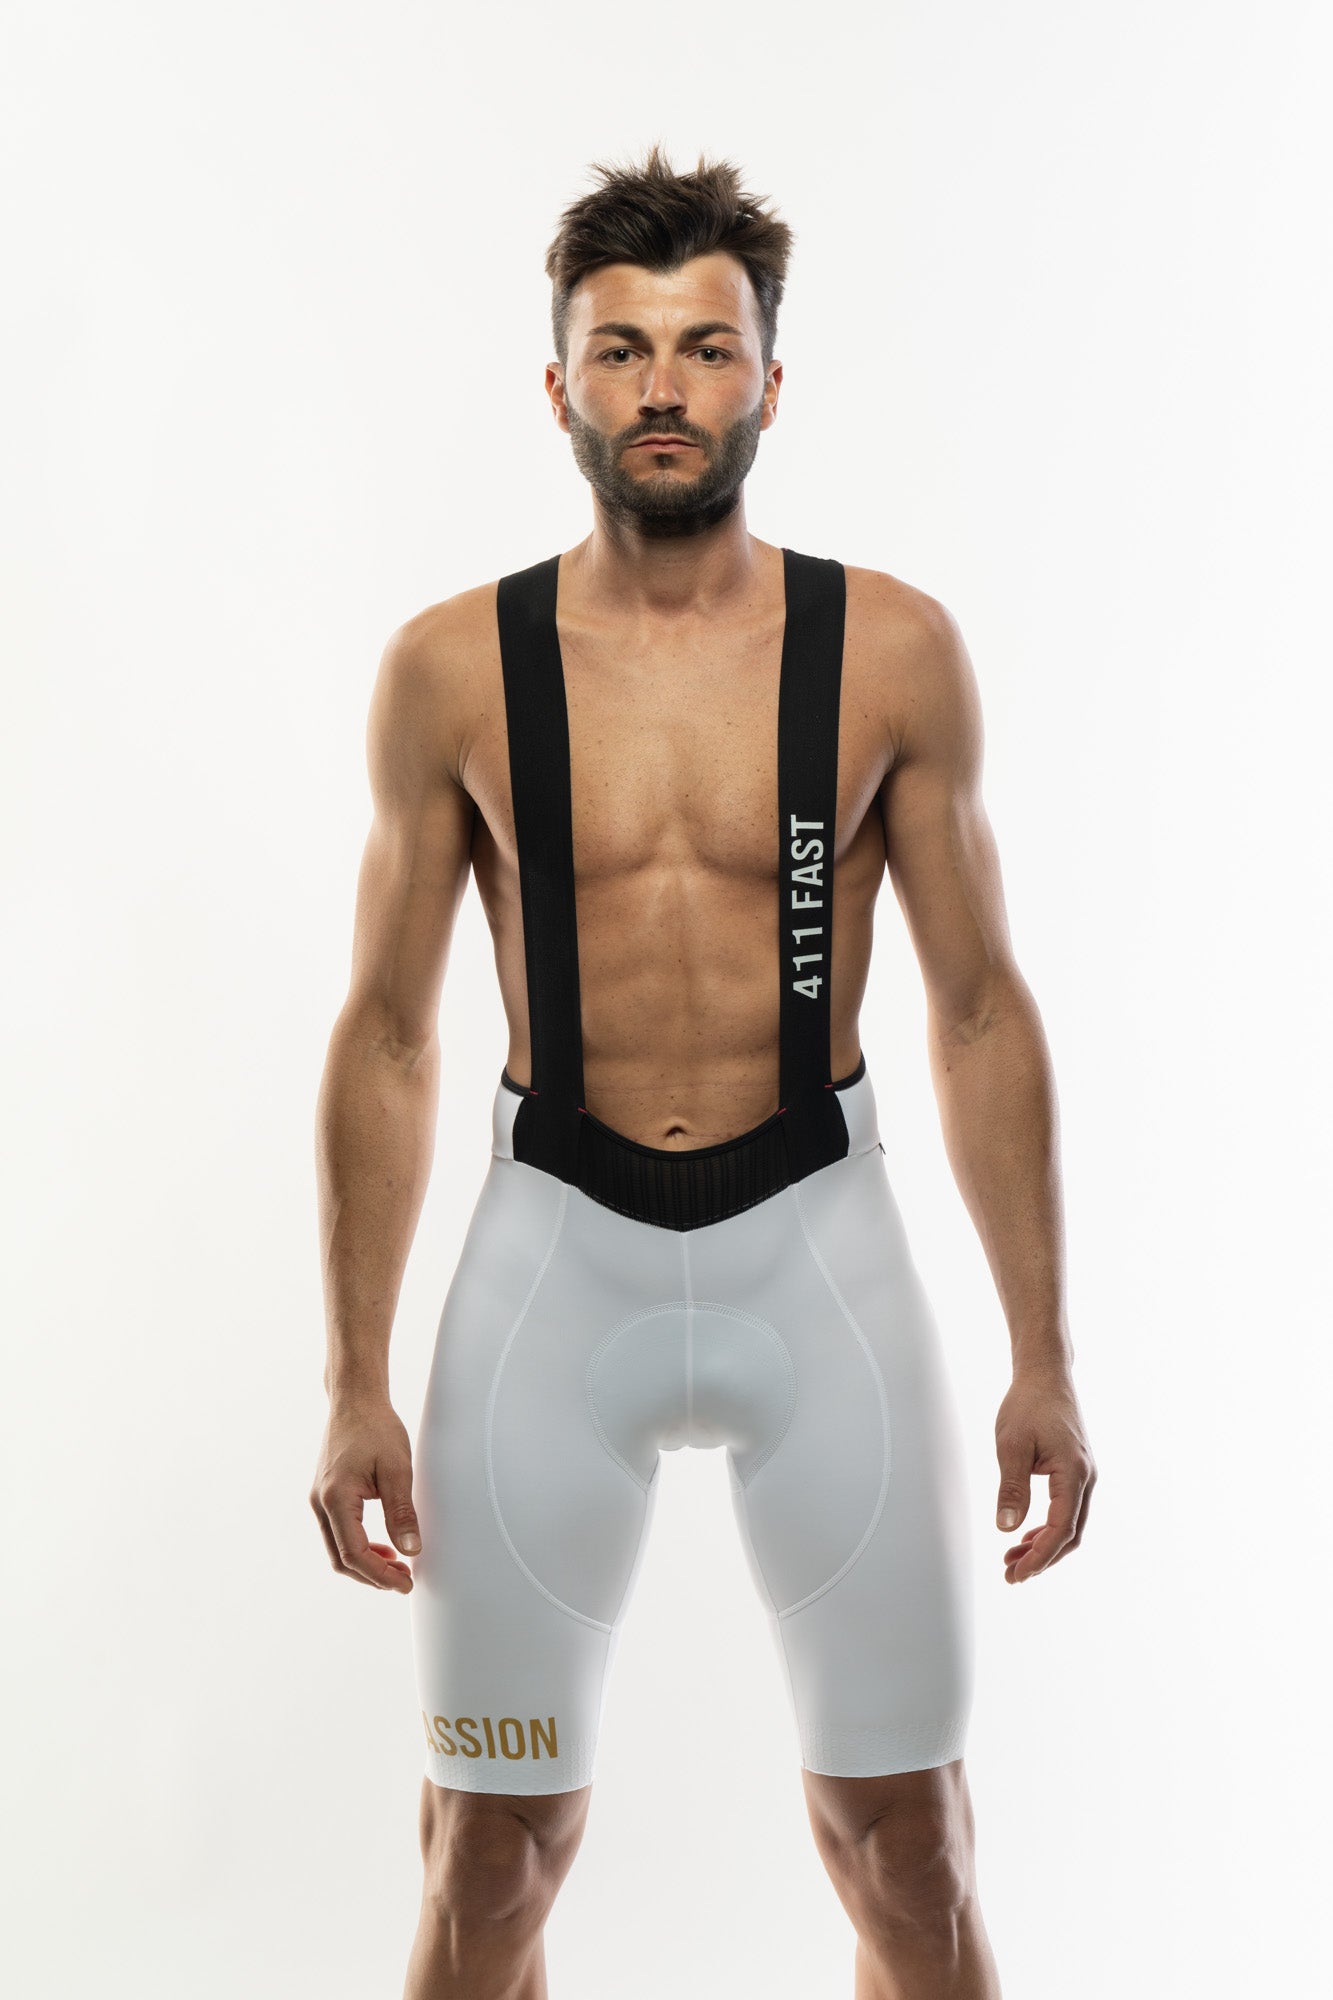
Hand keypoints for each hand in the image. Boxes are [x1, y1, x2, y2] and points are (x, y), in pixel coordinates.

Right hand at [310, 1398, 421, 1591]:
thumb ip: (402, 1512)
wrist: (355, 1400)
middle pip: (341, 1558)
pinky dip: (358, 1546)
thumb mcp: (397, 1469)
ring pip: (337, 1548)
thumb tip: (411, 1550)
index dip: (379, 1575)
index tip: (405, 1583)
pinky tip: (383, 1545)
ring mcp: (319, 1499)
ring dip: (365, 1563)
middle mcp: (320, 1502)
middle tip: (403, 1579)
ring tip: (397, 1565)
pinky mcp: (324, 1494)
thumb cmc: (376, 1428)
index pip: (354, 1553)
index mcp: (336, 1498)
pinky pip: (337, 1532)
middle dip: (372, 1575)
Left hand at [994, 1366, 1095, 1582]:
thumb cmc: (1027, 1404)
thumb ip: (1011, 1488)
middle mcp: (1086, 1477)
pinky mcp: (1075, 1470)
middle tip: (1010, 1574)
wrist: (1045, 1375)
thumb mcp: (1011, 1446)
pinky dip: (1047, 1527)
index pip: (1062, 1529)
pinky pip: (1067, 1509)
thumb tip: (1007, 1529)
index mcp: (1074, 1472)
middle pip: (1070, 1534)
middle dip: (1042, 1558)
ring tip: (1012, 1559)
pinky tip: (1025, 1535)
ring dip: (1044, 1545)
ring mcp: (1083, 1474)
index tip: (1017, 1573)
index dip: (1040, 1557)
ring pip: (1070, 1523)